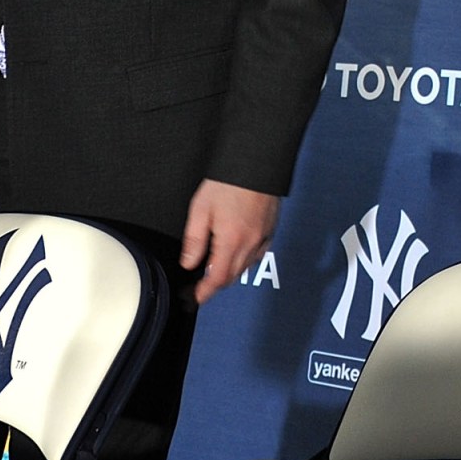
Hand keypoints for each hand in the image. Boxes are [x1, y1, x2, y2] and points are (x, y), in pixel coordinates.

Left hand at [181, 179, 280, 304]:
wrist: (257, 162)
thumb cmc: (228, 182)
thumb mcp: (200, 209)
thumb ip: (194, 239)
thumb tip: (189, 262)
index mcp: (231, 240)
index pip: (218, 278)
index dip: (205, 292)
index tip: (196, 298)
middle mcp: (251, 242)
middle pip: (233, 276)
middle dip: (216, 284)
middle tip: (201, 285)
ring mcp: (263, 236)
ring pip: (246, 266)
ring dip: (231, 272)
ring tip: (216, 268)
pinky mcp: (271, 228)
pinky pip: (258, 253)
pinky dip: (245, 260)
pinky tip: (237, 252)